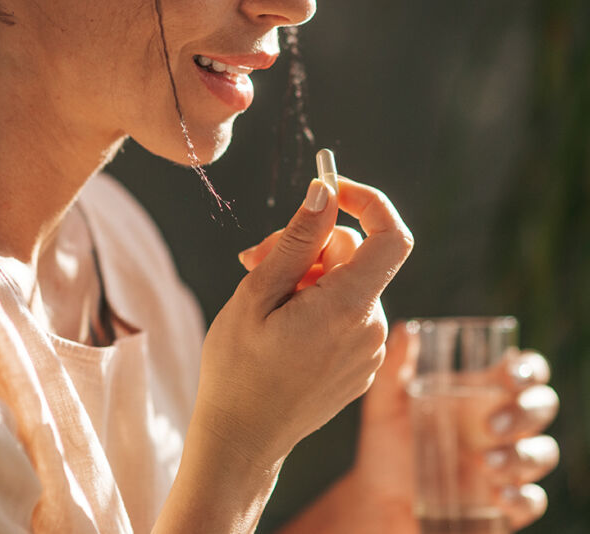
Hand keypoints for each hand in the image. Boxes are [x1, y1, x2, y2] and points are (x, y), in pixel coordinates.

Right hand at [192, 176, 413, 469]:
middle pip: (354, 253)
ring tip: (260, 293)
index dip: (367, 201)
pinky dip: (315, 299)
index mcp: (348, 308)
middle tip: (254, 257)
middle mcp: (370, 328)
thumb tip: (325, 193)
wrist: (242, 441)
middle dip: (307, 243)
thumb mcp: (257, 294)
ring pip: (346, 280)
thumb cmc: (238, 368)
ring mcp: (368, 349)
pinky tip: (278, 317)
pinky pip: (346, 309)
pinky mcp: (359, 362)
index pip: (391, 236)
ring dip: (305, 273)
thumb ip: (298, 241)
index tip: (327, 189)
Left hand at [348, 323, 559, 532]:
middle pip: (542, 406)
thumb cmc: (387, 438)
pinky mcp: (504, 502)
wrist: (379, 494)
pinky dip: (522, 497)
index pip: (524, 371)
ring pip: (543, 452)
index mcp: (479, 392)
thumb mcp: (385, 400)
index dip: (529, 368)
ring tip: (485, 463)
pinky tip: (498, 494)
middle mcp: (500, 423)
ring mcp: (506, 462)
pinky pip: (531, 500)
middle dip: (527, 412)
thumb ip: (395, 365)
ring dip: (524, 456)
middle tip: (489, 426)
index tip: (511, 373)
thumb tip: (404, 328)